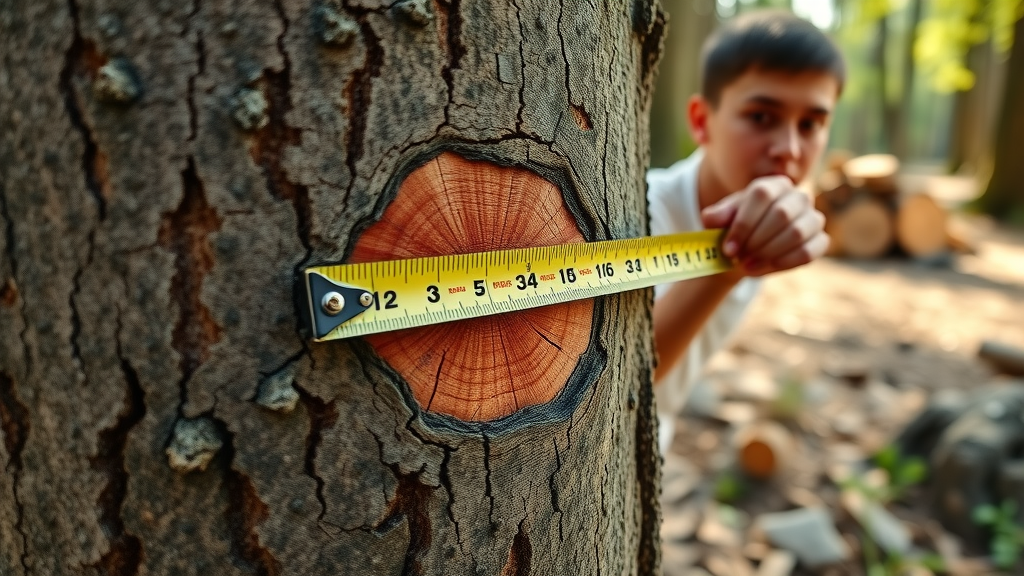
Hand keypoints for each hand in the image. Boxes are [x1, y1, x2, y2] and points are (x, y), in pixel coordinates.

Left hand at [701, 175, 828, 276]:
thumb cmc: (735, 228)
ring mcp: (813, 218)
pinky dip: (783, 262)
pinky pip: (808, 251)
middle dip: (756, 240)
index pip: (762, 195)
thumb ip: (715, 216)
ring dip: (768, 252)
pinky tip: (762, 268)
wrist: (748, 247)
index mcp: (774, 185)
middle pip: (781, 214)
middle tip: (738, 257)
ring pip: (797, 233)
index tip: (728, 248)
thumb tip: (711, 219)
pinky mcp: (820, 240)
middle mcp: (798, 197)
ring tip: (747, 265)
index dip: (744, 223)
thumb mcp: (720, 220)